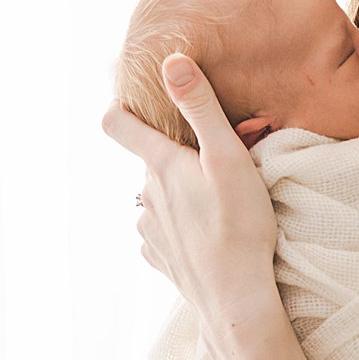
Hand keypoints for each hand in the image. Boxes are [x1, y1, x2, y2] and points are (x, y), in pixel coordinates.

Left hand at [102, 54, 279, 339]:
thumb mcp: (227, 157)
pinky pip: (162, 231)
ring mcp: (149, 228)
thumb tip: (172, 61)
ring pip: (157, 197)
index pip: (118, 124)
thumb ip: (200, 107)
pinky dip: (180, 227)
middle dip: (179, 156)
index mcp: (160, 166)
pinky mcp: (158, 257)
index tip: (135, 99)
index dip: (122, 107)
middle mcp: (145, 195)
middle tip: (221, 165)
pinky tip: (206, 235)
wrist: (236, 298)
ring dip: (180, 194)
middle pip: (151, 162)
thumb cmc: (239, 224)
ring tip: (218, 205)